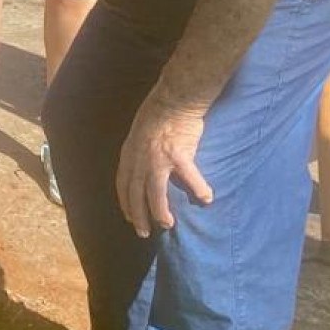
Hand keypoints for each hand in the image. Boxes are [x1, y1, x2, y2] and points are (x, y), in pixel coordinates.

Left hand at [115, 98, 212, 237]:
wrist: (175, 97)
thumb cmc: (158, 111)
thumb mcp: (139, 132)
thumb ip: (140, 150)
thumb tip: (144, 163)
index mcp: (130, 153)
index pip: (123, 184)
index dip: (125, 202)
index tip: (129, 217)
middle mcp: (140, 159)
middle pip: (135, 194)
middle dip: (138, 215)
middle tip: (143, 232)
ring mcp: (158, 159)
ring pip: (155, 193)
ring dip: (159, 212)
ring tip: (167, 224)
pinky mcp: (179, 155)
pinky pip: (190, 177)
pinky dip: (198, 189)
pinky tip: (206, 198)